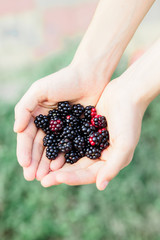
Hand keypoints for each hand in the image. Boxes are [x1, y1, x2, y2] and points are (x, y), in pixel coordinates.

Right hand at [14, 64, 109, 180]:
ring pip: (53, 149)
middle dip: (35, 162)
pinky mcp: (78, 131)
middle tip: (32, 177)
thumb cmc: (64, 80)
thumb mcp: (40, 89)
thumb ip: (24, 107)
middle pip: (40, 146)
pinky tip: (60, 167)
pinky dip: (64, 157)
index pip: (28, 136)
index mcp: (37, 115)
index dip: (25, 150)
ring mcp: (64, 129)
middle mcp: (49, 124)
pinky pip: (70, 147)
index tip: (24, 165)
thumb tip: (16, 129)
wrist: (90, 75)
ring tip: (44, 177)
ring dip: (47, 163)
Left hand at [41, 76, 143, 189]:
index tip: (55, 178)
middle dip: (61, 173)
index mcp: (110, 160)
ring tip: (41, 167)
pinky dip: (60, 144)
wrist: (126, 93)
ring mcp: (91, 141)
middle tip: (42, 180)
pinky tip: (48, 147)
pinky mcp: (85, 129)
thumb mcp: (125, 144)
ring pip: (72, 155)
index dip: (73, 178)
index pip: (89, 174)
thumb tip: (100, 186)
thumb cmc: (129, 119)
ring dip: (58, 161)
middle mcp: (100, 153)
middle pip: (78, 167)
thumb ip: (113, 166)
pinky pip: (70, 139)